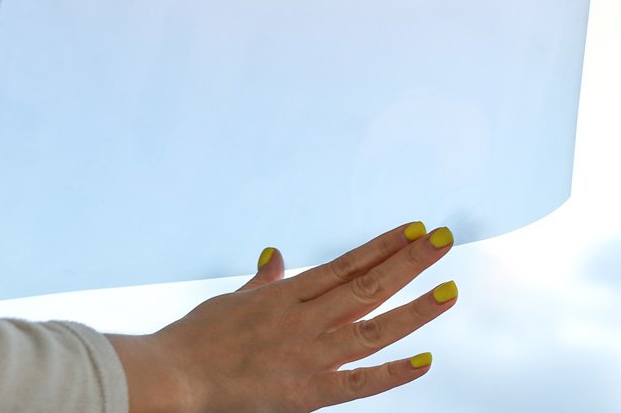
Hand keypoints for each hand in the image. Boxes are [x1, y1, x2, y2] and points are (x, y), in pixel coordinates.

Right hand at [108, 223, 457, 412]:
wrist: (171, 378)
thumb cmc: (195, 340)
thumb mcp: (231, 301)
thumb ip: (263, 282)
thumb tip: (276, 256)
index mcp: (288, 295)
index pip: (348, 264)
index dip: (385, 245)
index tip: (417, 228)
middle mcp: (305, 319)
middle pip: (369, 286)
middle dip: (410, 262)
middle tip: (445, 239)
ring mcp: (309, 355)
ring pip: (373, 328)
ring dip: (414, 309)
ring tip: (449, 290)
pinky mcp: (307, 392)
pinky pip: (359, 383)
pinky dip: (393, 373)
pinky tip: (425, 360)